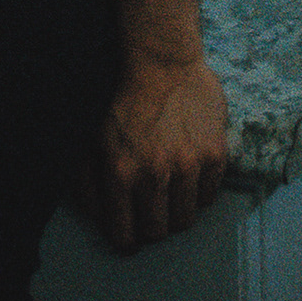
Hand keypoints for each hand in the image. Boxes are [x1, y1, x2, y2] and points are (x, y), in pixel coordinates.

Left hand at [82, 53, 228, 251]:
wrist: (162, 61)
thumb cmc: (122, 99)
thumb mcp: (91, 136)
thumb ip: (87, 180)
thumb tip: (94, 217)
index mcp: (120, 172)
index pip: (125, 234)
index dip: (126, 239)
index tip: (129, 236)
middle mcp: (154, 173)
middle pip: (158, 232)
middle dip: (152, 227)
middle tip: (151, 212)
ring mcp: (188, 165)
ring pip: (185, 219)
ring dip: (175, 211)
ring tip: (169, 192)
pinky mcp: (214, 155)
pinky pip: (208, 197)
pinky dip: (197, 192)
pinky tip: (188, 172)